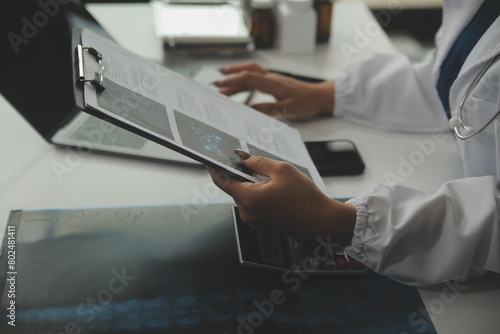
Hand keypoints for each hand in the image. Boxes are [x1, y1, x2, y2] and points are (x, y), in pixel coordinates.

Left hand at [206, 150, 355, 244]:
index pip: (222, 181)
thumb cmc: (305, 197)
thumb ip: (258, 162)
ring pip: (246, 197)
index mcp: (248, 199)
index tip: (208, 159)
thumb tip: (242, 157)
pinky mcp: (262, 225)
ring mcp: (254, 221)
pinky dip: (259, 196)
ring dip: (252, 186)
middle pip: (235, 188)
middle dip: (241, 175)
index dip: (214, 168)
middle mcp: (247, 213)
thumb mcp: (282, 170)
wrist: (322, 222)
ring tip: (273, 181)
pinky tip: (276, 192)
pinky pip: (255, 206)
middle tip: (253, 164)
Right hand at [215, 62, 334, 120]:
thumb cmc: (307, 102)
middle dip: (230, 76)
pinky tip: (240, 86)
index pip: (248, 78)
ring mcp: (273, 79)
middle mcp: (271, 78)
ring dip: (236, 76)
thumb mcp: (286, 109)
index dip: (233, 82)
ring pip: (251, 73)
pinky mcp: (274, 82)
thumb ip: (267, 109)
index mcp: (273, 83)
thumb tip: (249, 110)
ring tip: (222, 82)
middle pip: (247, 71)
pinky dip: (244, 80)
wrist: (320, 97)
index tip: (220, 87)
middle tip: (216, 83)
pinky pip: (256, 77)